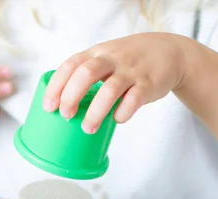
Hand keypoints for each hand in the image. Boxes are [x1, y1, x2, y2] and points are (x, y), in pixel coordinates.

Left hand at [43, 33, 184, 133]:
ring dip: (96, 112)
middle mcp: (112, 59)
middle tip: (66, 115)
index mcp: (97, 53)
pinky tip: (117, 119)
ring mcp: (131, 71)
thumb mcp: (107, 58)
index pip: (71, 65)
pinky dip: (123, 113)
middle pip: (86, 74)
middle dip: (71, 96)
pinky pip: (134, 100)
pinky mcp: (148, 84)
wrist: (168, 52)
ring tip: (88, 128)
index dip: (57, 86)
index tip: (49, 107)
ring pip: (109, 90)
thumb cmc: (129, 61)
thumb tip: (65, 105)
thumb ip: (87, 74)